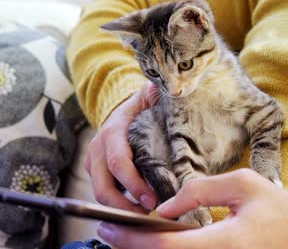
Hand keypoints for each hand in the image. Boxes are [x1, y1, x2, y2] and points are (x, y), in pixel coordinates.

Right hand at [85, 81, 158, 211]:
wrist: (123, 106)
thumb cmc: (142, 105)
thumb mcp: (151, 96)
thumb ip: (160, 94)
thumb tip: (176, 90)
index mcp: (113, 130)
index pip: (118, 161)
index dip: (134, 184)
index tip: (153, 199)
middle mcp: (99, 147)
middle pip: (103, 187)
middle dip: (124, 206)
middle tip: (149, 215)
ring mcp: (94, 161)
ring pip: (101, 193)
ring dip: (122, 209)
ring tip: (146, 215)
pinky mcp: (95, 171)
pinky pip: (104, 192)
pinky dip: (119, 204)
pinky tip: (138, 207)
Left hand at [97, 169, 287, 247]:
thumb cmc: (279, 210)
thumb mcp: (242, 185)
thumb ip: (200, 190)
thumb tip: (166, 206)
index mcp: (222, 244)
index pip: (164, 245)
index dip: (130, 236)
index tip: (107, 224)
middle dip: (129, 248)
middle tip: (106, 230)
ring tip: (126, 236)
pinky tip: (156, 243)